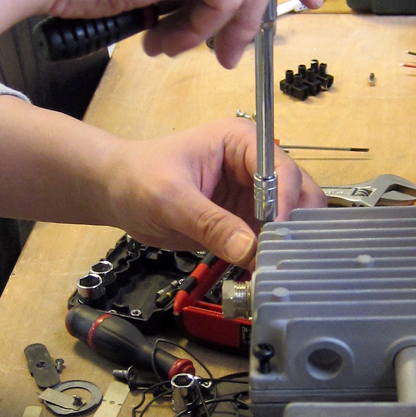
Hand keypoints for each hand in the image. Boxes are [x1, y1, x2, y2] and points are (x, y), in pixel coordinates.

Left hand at [99, 119, 326, 266]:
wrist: (117, 192)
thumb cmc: (138, 177)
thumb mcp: (170, 198)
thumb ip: (209, 222)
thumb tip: (247, 249)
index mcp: (242, 141)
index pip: (282, 169)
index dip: (286, 202)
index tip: (278, 234)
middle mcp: (255, 166)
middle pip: (297, 194)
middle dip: (294, 225)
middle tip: (283, 257)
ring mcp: (251, 195)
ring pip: (288, 221)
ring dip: (284, 245)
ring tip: (273, 270)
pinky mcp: (243, 221)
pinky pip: (267, 241)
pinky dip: (267, 257)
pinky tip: (260, 275)